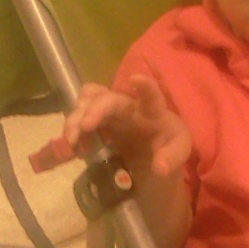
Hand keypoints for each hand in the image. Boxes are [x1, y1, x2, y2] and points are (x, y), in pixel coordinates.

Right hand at [64, 75, 190, 177]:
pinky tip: (71, 147)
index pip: (151, 96)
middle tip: (84, 126)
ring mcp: (108, 114)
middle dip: (94, 109)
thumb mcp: (177, 152)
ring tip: (71, 139)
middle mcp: (127, 106)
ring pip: (87, 103)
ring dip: (75, 118)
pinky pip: (77, 119)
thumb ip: (171, 158)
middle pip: (107, 99)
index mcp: (152, 111)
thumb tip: (159, 168)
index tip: (135, 79)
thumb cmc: (167, 145)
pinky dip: (71, 131)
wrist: (151, 155)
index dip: (144, 87)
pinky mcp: (94, 124)